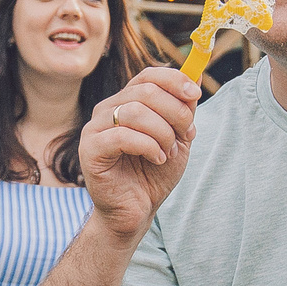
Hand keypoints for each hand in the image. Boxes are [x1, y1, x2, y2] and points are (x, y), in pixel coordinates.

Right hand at [77, 67, 198, 241]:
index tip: (196, 94)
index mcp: (126, 102)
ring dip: (163, 133)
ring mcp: (95, 128)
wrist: (136, 211)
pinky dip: (149, 146)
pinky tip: (157, 159)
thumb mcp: (177, 137)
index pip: (148, 75)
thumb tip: (196, 74)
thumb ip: (183, 108)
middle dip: (175, 112)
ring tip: (169, 153)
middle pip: (145, 91)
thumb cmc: (153, 174)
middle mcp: (107, 109)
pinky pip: (123, 136)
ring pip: (135, 112)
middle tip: (187, 134)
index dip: (174, 80)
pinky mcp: (90, 149)